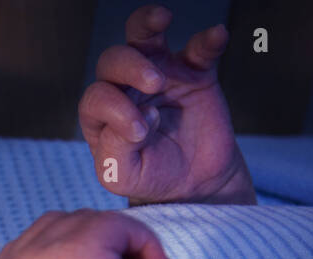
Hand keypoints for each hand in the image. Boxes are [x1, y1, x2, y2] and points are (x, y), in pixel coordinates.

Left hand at [79, 5, 255, 204]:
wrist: (194, 185)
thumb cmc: (150, 178)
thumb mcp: (121, 176)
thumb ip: (114, 150)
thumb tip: (137, 118)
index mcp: (101, 115)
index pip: (96, 98)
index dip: (114, 108)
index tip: (139, 132)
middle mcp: (125, 89)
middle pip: (113, 60)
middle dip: (130, 65)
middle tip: (154, 83)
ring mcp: (160, 76)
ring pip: (144, 38)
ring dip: (148, 25)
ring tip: (161, 20)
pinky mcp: (194, 74)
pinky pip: (199, 49)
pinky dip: (208, 40)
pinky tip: (216, 35)